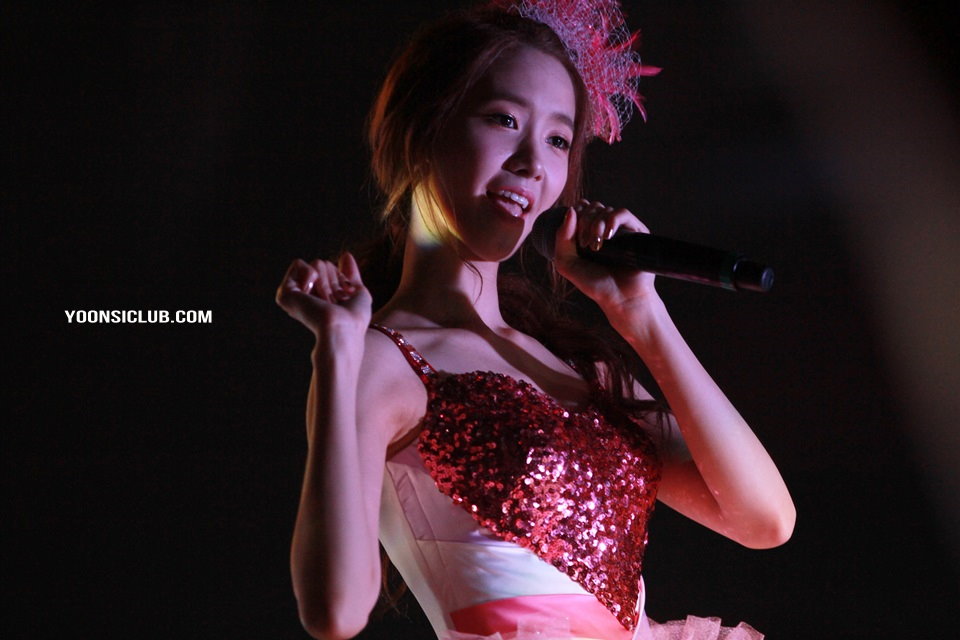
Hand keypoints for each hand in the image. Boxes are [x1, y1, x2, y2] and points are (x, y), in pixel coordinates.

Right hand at [275, 252, 371, 341]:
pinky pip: (298, 263)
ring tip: (323, 300)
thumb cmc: (354, 317)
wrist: (343, 327)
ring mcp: (296, 294)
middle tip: (332, 301)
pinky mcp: (285, 292)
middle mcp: (307, 296)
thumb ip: (351, 274)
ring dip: (325, 280)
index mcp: (320, 297)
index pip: (332, 271)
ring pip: (314, 263)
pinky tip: (311, 290)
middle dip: (332, 279)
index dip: (341, 280)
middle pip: (323, 264)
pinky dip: (310, 273)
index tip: (343, 298)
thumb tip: (346, 255)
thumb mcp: (358, 292)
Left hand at [553, 200, 660, 316]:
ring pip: (605, 209)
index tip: (575, 238)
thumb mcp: (567, 264)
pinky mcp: (636, 231)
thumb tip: (571, 210)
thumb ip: (562, 238)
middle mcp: (604, 228)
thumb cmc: (595, 284)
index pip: (580, 209)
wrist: (620, 299)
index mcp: (587, 232)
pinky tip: (608, 235)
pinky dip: (612, 220)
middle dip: (584, 222)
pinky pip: (623, 213)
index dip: (575, 216)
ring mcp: (620, 229)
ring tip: (596, 246)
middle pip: (591, 207)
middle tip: (585, 245)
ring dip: (596, 224)